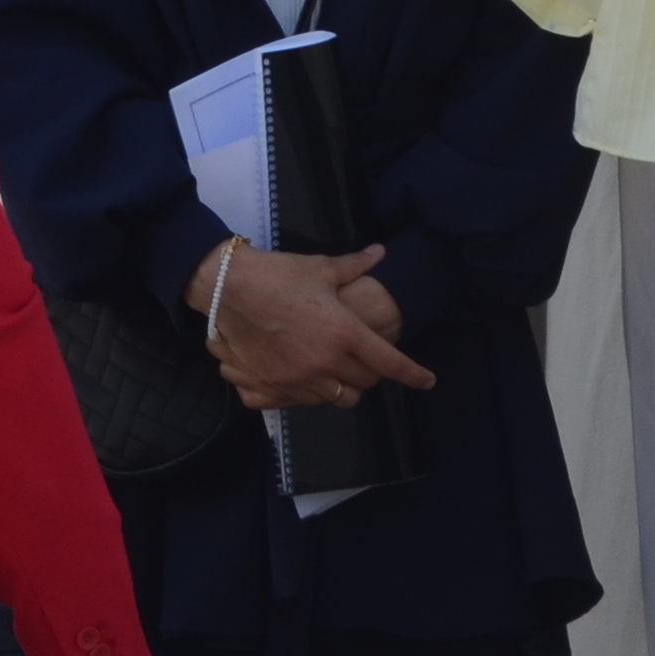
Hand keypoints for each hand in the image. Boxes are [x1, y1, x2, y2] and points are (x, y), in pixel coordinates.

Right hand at [197, 242, 436, 407]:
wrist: (227, 287)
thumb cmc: (278, 274)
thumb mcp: (320, 268)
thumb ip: (354, 267)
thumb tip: (379, 253)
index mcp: (344, 332)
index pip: (390, 362)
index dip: (413, 374)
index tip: (427, 381)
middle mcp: (326, 362)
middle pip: (364, 385)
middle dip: (369, 374)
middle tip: (362, 358)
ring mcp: (298, 379)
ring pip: (336, 399)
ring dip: (341, 386)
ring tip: (333, 367)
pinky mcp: (273, 386)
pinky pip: (303, 402)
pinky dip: (311, 393)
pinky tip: (305, 376)